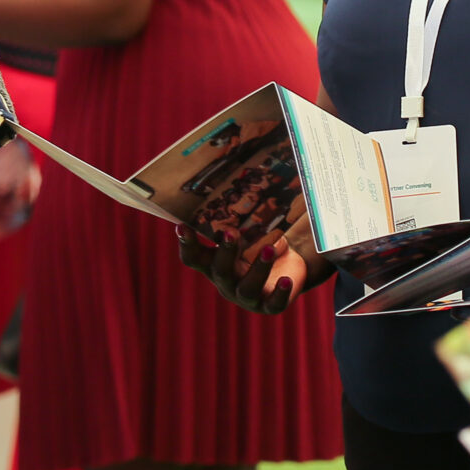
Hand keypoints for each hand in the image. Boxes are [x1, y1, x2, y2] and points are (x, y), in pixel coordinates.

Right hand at [178, 198, 324, 312]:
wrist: (287, 267)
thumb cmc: (259, 244)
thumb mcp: (246, 231)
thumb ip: (234, 214)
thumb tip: (233, 164)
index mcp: (214, 263)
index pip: (193, 257)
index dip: (187, 244)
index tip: (182, 226)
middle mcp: (227, 282)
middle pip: (220, 270)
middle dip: (225, 252)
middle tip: (230, 232)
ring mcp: (247, 297)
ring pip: (248, 287)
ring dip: (257, 268)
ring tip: (268, 249)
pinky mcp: (269, 305)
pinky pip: (273, 303)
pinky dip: (278, 292)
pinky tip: (285, 279)